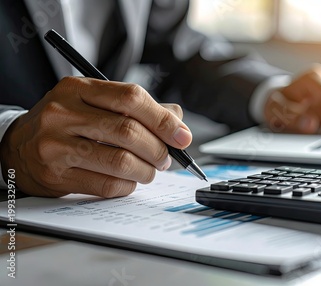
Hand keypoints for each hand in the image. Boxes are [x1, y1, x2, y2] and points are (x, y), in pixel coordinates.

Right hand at [0, 77, 190, 197]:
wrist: (19, 146)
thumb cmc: (67, 122)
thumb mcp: (94, 102)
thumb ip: (137, 108)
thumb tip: (178, 122)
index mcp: (79, 89)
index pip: (131, 98)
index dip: (163, 119)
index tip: (182, 136)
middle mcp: (63, 113)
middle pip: (129, 132)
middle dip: (158, 149)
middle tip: (166, 158)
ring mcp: (56, 145)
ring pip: (120, 162)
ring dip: (146, 171)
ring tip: (150, 171)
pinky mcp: (55, 176)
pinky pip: (106, 186)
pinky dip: (127, 186)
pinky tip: (128, 181)